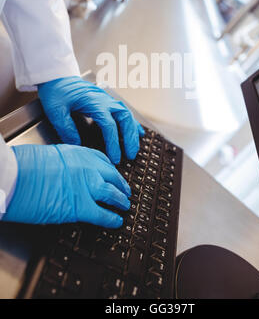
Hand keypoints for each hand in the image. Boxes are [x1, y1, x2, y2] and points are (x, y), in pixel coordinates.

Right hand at [3, 144, 130, 226]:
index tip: (114, 174)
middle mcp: (87, 167)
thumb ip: (64, 163)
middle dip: (121, 185)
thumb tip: (66, 172)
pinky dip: (111, 219)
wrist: (16, 178)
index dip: (111, 170)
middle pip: (112, 176)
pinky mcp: (81, 207)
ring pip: (112, 194)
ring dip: (120, 201)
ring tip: (125, 206)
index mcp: (78, 152)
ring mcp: (86, 186)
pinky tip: (117, 222)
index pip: (102, 160)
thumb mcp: (49, 154)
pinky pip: (102, 214)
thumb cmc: (24, 166)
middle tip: (126, 191)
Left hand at [38, 76, 143, 164]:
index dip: (113, 143)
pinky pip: (124, 112)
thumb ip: (66, 128)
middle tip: (131, 155)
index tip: (115, 158)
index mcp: (94, 102)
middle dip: (130, 138)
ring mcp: (107, 100)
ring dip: (132, 132)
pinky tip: (138, 132)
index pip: (109, 125)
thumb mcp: (56, 110)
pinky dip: (132, 123)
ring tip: (134, 148)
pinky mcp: (106, 101)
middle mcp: (105, 100)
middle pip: (125, 118)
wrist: (57, 77)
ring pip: (127, 115)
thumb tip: (77, 145)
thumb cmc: (56, 92)